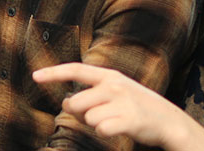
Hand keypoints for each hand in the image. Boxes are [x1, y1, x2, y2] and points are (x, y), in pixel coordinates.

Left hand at [32, 63, 203, 150]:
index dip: (54, 73)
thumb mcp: (116, 92)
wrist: (169, 121)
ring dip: (96, 124)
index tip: (34, 75)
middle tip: (102, 115)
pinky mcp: (129, 119)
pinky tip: (119, 129)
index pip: (76, 70)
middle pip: (75, 103)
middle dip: (81, 114)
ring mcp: (122, 101)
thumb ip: (90, 94)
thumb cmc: (135, 107)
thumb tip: (66, 103)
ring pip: (87, 118)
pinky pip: (101, 129)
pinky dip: (105, 132)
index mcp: (109, 76)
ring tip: (114, 121)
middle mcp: (114, 85)